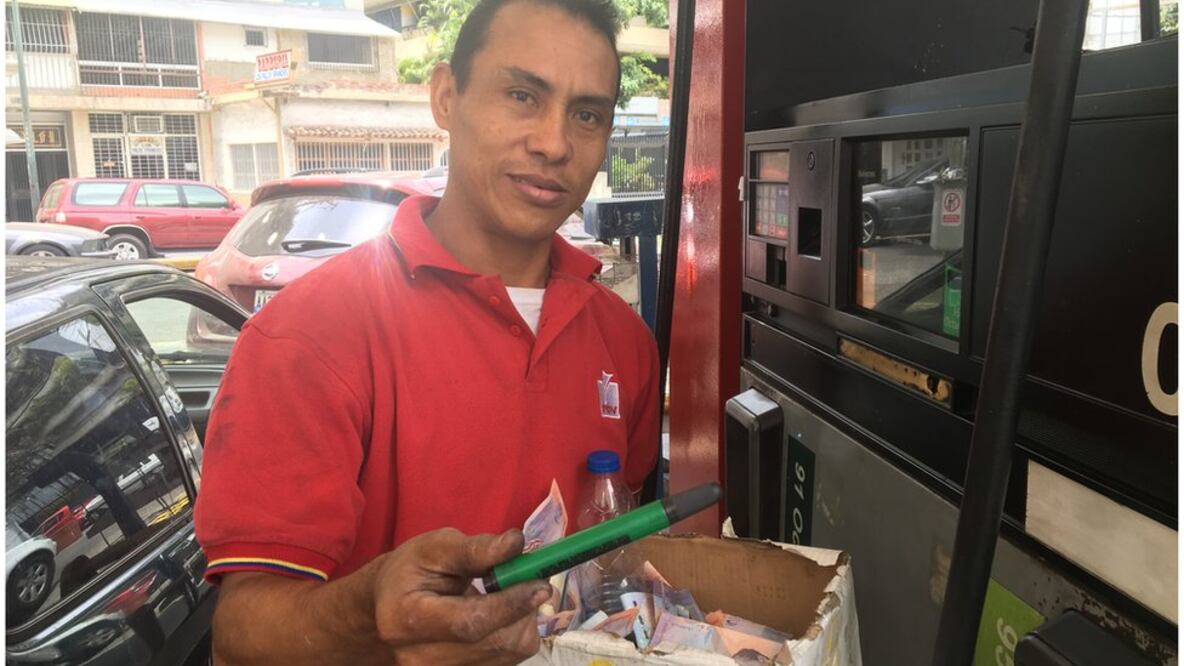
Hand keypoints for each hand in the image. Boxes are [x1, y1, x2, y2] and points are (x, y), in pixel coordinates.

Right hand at [372, 528, 550, 663]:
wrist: (392, 604)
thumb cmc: (413, 571)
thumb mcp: (436, 548)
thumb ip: (476, 548)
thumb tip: (515, 543)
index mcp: (408, 620)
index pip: (469, 623)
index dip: (510, 604)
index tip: (540, 583)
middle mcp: (422, 659)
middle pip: (495, 642)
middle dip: (523, 608)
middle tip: (528, 578)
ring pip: (508, 652)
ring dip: (522, 619)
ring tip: (506, 594)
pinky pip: (507, 659)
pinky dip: (515, 632)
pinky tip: (500, 614)